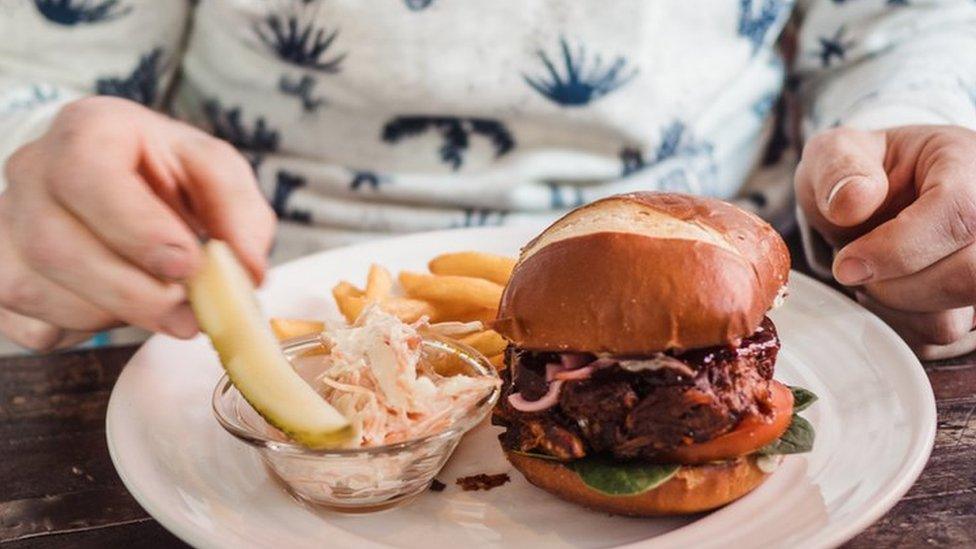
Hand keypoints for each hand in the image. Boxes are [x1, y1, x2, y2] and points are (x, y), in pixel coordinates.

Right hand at [0, 97, 275, 350]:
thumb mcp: (215, 172)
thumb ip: (239, 214)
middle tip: (189, 315)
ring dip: (109, 315)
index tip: (187, 265)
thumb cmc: (165, 173)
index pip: (87, 174)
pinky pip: (27, 325)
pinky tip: (115, 308)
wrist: (118, 178)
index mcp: (88, 130)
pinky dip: (79, 332)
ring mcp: (3, 223)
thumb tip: (248, 272)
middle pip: (55, 244)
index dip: (136, 228)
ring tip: (160, 306)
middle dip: (133, 293)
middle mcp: (32, 171)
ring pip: (34, 289)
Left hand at [796, 125, 975, 359]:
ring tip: (874, 273)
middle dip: (894, 286)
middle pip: (968, 276)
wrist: (870, 202)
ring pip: (953, 320)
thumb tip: (852, 201)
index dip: (897, 249)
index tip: (846, 264)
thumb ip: (838, 167)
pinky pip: (936, 342)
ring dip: (892, 307)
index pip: (959, 213)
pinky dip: (898, 326)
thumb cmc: (858, 175)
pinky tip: (888, 292)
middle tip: (853, 268)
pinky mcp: (973, 311)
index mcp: (969, 165)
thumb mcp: (834, 152)